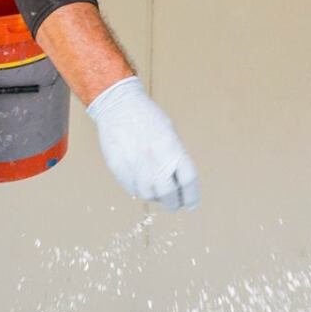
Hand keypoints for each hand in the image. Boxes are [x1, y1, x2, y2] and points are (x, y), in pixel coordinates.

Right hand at [87, 77, 198, 210]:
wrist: (119, 106)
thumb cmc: (146, 117)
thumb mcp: (169, 133)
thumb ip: (174, 156)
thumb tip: (177, 179)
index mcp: (172, 150)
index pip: (188, 181)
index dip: (191, 196)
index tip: (191, 204)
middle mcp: (155, 162)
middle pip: (169, 195)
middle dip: (173, 203)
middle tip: (175, 205)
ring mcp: (136, 168)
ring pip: (149, 195)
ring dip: (155, 197)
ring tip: (157, 192)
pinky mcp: (120, 171)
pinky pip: (133, 189)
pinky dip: (140, 190)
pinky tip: (142, 182)